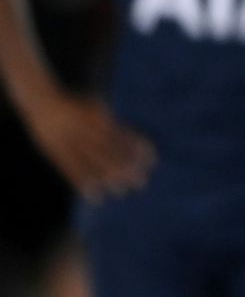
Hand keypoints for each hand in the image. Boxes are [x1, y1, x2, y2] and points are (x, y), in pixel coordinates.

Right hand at [17, 88, 150, 199]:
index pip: (122, 136)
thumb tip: (137, 143)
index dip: (137, 149)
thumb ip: (113, 124)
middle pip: (109, 151)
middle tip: (142, 183)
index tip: (152, 161)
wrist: (41, 100)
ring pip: (91, 162)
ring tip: (122, 192)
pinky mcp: (54, 151)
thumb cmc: (76, 106)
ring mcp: (69, 140)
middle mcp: (84, 129)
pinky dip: (83, 183)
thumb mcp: (96, 108)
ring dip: (108, 178)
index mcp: (97, 117)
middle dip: (126, 168)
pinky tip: (95, 196)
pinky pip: (70, 169)